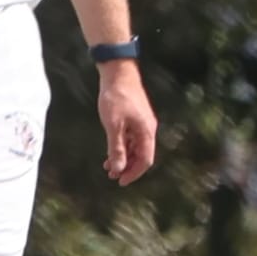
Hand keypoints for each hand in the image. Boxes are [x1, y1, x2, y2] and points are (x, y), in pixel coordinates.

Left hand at [98, 61, 156, 184]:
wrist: (118, 73)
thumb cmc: (116, 97)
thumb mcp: (113, 125)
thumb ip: (116, 148)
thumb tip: (119, 168)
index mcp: (146, 132)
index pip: (145, 160)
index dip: (134, 173)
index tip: (120, 182)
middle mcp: (148, 129)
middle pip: (142, 155)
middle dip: (128, 167)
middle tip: (111, 176)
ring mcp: (142, 123)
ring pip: (136, 147)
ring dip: (124, 158)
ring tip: (108, 166)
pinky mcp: (135, 118)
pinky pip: (131, 138)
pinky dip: (122, 146)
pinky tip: (111, 151)